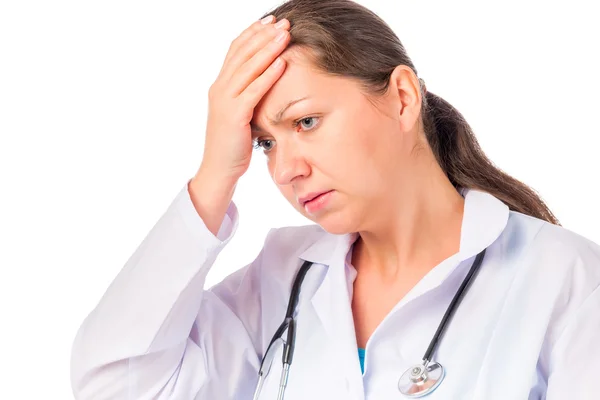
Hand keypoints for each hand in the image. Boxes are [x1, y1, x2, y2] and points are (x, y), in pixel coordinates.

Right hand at [199, 15, 290, 181]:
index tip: (270, 21)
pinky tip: (282, 63)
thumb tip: (263, 81)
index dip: (252, 34)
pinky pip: (254, 90)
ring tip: (285, 34)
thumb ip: (246, 95)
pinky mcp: (234, 115)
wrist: (218, 169)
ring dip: (268, 49)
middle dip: (263, 35)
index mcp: (220, 86)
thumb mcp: (238, 114)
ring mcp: (225, 101)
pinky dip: (268, 75)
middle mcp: (219, 89)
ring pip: (248, 67)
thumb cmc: (232, 145)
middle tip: (282, 22)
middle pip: (242, 53)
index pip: (235, 51)